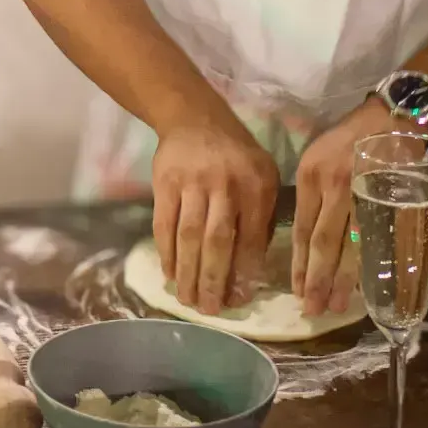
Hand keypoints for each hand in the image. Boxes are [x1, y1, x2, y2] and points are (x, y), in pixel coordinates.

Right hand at [150, 114, 279, 315]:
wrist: (194, 118)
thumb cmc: (237, 155)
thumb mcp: (264, 176)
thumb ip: (263, 217)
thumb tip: (252, 270)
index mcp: (256, 187)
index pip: (251, 238)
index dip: (244, 273)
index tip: (239, 300)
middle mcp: (224, 185)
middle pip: (217, 241)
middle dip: (213, 280)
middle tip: (211, 309)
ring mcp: (191, 183)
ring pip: (188, 236)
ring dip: (187, 272)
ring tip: (188, 300)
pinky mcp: (164, 183)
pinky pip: (163, 224)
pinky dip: (166, 252)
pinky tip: (169, 273)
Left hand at [291, 97, 396, 316]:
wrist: (394, 118)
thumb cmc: (351, 138)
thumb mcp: (317, 157)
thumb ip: (311, 195)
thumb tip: (305, 237)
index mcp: (311, 177)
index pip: (300, 229)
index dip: (297, 263)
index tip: (295, 290)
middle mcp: (333, 188)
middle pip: (321, 243)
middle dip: (315, 279)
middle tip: (311, 309)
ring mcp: (363, 194)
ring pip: (349, 247)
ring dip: (341, 280)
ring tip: (334, 306)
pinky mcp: (390, 200)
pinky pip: (377, 240)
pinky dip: (370, 265)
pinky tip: (365, 285)